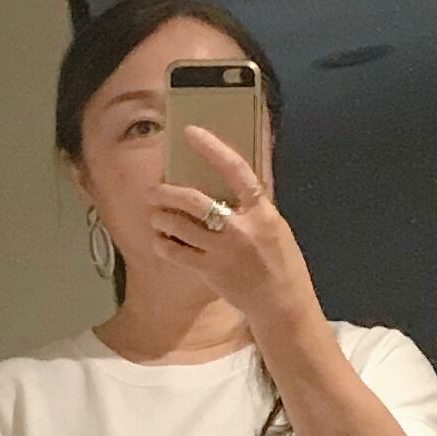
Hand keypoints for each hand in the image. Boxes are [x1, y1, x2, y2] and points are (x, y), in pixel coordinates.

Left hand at [152, 124, 317, 334]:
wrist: (282, 303)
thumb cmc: (282, 261)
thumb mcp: (275, 225)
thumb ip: (254, 205)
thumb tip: (234, 176)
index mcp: (262, 211)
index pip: (235, 170)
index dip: (212, 148)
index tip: (191, 132)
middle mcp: (241, 228)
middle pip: (194, 201)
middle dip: (167, 193)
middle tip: (154, 190)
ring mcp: (223, 251)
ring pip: (179, 227)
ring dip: (160, 218)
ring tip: (155, 215)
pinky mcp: (210, 271)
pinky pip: (176, 253)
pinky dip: (163, 244)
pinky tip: (159, 240)